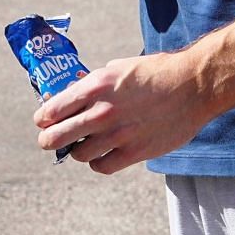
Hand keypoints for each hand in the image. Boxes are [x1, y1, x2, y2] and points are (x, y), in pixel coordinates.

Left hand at [33, 51, 208, 174]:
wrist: (192, 85)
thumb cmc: (155, 72)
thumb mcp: (117, 68)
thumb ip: (93, 84)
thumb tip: (72, 97)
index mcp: (95, 86)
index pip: (53, 109)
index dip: (43, 118)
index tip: (42, 121)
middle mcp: (102, 112)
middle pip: (57, 136)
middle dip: (48, 139)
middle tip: (48, 140)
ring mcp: (118, 134)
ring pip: (78, 154)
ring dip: (76, 151)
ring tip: (81, 146)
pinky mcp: (135, 152)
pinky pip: (102, 166)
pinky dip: (97, 163)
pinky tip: (100, 156)